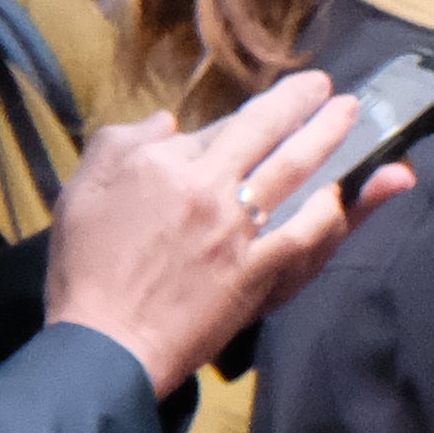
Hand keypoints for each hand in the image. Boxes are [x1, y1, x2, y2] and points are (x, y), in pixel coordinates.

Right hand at [48, 70, 407, 394]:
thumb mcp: (82, 189)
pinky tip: (344, 198)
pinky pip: (303, 237)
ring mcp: (238, 232)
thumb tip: (166, 121)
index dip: (248, 116)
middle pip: (267, 133)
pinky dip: (329, 215)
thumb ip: (121, 142)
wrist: (104, 343)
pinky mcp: (255, 274)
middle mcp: (210, 189)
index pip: (219, 128)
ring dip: (329, 139)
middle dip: (304, 103)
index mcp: (168, 165)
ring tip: (351, 119)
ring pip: (295, 172)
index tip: (273, 105)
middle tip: (331, 89)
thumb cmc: (86, 268)